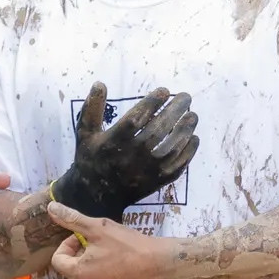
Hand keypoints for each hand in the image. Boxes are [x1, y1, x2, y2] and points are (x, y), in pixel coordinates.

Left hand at [45, 202, 172, 278]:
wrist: (159, 264)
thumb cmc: (127, 245)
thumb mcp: (98, 228)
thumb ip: (72, 219)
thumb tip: (50, 208)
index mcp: (78, 273)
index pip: (58, 260)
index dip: (68, 245)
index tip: (83, 237)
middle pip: (72, 268)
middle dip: (81, 254)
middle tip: (100, 243)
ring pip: (87, 277)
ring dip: (93, 264)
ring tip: (111, 253)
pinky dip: (105, 275)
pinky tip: (121, 264)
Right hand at [50, 82, 198, 222]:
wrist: (96, 195)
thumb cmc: (91, 158)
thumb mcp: (85, 133)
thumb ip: (92, 108)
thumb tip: (100, 83)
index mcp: (114, 141)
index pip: (137, 118)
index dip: (152, 103)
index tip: (165, 91)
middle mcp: (132, 155)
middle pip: (158, 130)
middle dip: (175, 111)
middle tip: (186, 97)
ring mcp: (146, 170)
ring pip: (171, 147)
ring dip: (185, 130)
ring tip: (193, 115)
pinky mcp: (156, 181)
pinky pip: (177, 165)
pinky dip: (188, 152)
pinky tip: (193, 138)